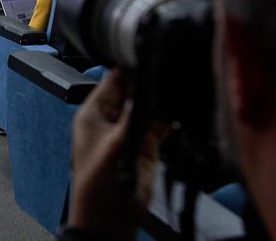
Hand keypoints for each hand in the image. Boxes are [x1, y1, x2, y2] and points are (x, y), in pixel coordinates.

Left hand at [67, 69, 167, 239]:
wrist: (109, 221)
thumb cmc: (98, 187)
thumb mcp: (114, 146)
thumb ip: (133, 117)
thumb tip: (148, 91)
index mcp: (94, 113)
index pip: (113, 79)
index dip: (130, 66)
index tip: (151, 54)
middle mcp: (112, 118)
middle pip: (133, 90)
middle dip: (150, 83)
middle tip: (170, 73)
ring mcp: (129, 131)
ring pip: (149, 106)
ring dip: (162, 101)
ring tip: (179, 91)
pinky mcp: (146, 146)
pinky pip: (160, 125)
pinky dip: (170, 119)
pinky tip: (181, 112)